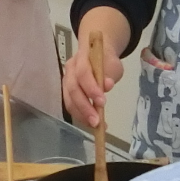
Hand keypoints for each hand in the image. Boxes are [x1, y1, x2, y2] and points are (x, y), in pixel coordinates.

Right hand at [64, 8, 128, 126]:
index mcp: (82, 56)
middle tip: (96, 121)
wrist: (98, 55)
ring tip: (95, 125)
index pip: (82, 72)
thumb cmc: (106, 60)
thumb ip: (110, 74)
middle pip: (72, 89)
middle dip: (84, 107)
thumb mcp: (113, 64)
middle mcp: (70, 68)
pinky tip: (90, 122)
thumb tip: (107, 85)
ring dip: (81, 115)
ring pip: (69, 100)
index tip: (102, 102)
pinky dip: (80, 116)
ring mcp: (66, 80)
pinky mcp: (67, 91)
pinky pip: (70, 105)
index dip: (91, 88)